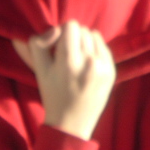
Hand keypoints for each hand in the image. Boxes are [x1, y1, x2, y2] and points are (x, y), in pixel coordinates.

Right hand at [12, 21, 115, 139]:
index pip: (71, 25)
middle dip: (73, 38)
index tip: (57, 47)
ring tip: (77, 60)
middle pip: (83, 29)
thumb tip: (50, 29)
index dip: (62, 33)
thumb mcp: (40, 70)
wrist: (72, 123)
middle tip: (66, 56)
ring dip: (84, 42)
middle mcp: (89, 62)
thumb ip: (38, 45)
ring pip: (94, 35)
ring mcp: (103, 67)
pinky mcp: (112, 71)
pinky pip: (103, 47)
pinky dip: (94, 51)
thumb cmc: (53, 95)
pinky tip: (87, 65)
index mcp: (69, 61)